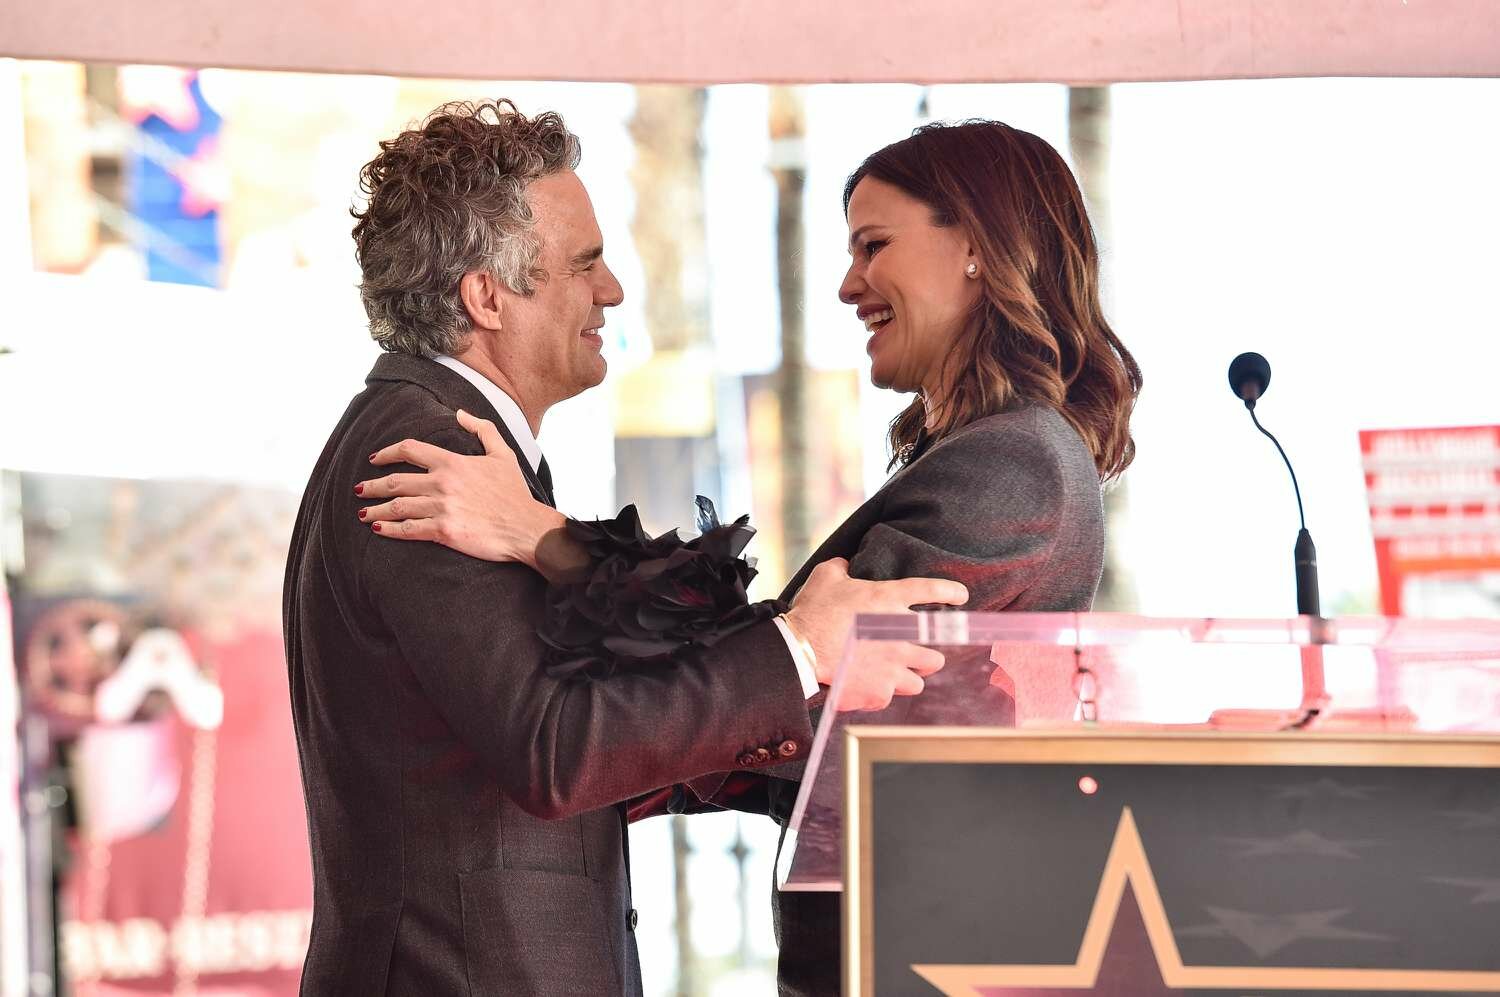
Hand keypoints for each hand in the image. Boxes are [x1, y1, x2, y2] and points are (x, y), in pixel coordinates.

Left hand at [357, 410, 562, 567]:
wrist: (525, 527)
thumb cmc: (515, 493)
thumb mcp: (503, 454)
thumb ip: (482, 429)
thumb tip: (461, 414)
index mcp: (452, 462)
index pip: (409, 450)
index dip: (387, 453)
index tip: (375, 459)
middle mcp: (441, 483)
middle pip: (394, 480)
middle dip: (372, 485)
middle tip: (359, 489)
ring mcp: (440, 508)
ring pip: (396, 506)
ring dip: (375, 510)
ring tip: (363, 512)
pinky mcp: (443, 532)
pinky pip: (408, 529)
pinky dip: (389, 530)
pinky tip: (378, 530)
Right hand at [782, 558, 967, 711]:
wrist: (797, 652)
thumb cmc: (813, 612)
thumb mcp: (825, 577)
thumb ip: (842, 567)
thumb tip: (846, 564)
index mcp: (889, 600)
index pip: (933, 591)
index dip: (952, 593)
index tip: (960, 597)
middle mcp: (900, 634)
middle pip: (936, 652)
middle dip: (928, 654)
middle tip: (914, 652)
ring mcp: (893, 666)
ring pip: (920, 678)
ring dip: (910, 675)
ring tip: (895, 672)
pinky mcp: (881, 691)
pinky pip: (892, 695)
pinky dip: (882, 691)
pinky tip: (869, 685)